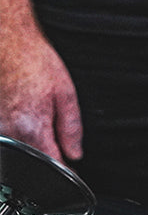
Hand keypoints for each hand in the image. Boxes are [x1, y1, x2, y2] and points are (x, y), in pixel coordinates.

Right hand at [0, 33, 82, 162]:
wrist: (6, 42)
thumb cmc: (35, 62)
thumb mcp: (66, 94)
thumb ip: (71, 128)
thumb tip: (75, 153)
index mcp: (32, 128)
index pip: (51, 164)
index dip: (65, 171)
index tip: (72, 173)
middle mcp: (9, 131)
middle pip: (33, 158)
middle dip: (48, 153)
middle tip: (53, 129)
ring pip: (19, 148)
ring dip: (31, 141)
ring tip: (35, 111)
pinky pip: (6, 135)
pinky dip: (17, 130)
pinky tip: (22, 110)